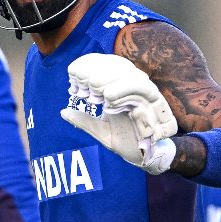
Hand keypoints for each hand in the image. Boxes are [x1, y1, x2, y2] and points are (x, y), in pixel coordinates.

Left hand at [60, 54, 177, 174]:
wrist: (144, 157)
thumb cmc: (125, 141)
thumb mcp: (101, 131)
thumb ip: (84, 120)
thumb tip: (63, 111)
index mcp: (122, 89)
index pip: (107, 66)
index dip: (90, 64)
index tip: (72, 71)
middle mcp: (136, 87)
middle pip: (119, 66)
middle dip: (96, 70)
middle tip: (78, 78)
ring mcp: (147, 94)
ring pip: (131, 75)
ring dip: (110, 78)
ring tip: (92, 86)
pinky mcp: (157, 104)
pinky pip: (143, 90)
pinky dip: (125, 90)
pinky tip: (108, 97)